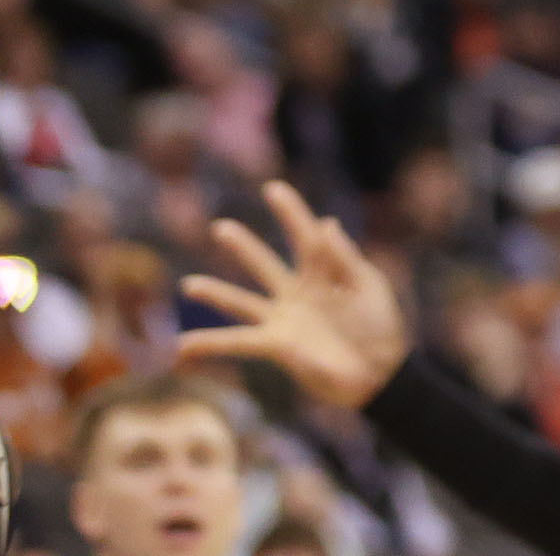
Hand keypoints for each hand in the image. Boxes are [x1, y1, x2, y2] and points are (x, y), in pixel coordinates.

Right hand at [175, 180, 409, 406]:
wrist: (379, 370)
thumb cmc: (379, 325)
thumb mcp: (367, 286)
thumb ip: (344, 258)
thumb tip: (326, 223)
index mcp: (325, 273)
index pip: (305, 236)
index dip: (291, 213)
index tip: (272, 188)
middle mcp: (298, 293)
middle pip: (266, 265)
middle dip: (244, 247)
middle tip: (220, 227)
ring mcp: (285, 319)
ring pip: (243, 303)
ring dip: (216, 294)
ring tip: (189, 285)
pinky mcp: (277, 346)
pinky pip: (238, 342)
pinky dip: (209, 344)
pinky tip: (180, 347)